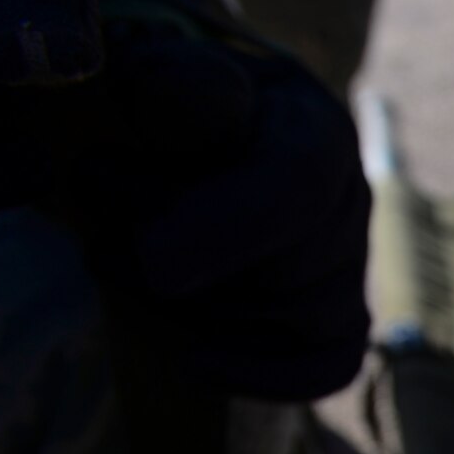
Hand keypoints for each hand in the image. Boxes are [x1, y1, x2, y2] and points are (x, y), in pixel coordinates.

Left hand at [0, 5, 369, 398]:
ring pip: (299, 316)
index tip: (156, 263)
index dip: (230, 228)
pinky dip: (267, 376)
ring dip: (204, 310)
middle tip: (104, 244)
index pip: (297, 185)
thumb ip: (183, 87)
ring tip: (126, 272)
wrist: (195, 143)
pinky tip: (196, 365)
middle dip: (191, 269)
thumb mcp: (172, 78)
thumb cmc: (174, 111)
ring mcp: (348, 263)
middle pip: (290, 265)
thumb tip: (194, 103)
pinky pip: (329, 364)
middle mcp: (348, 198)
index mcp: (315, 128)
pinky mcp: (338, 318)